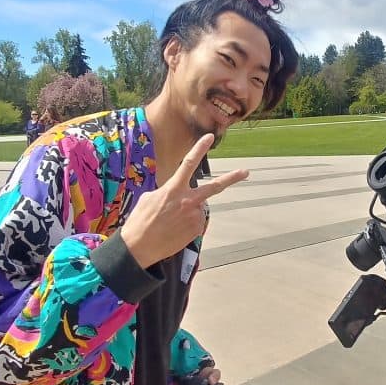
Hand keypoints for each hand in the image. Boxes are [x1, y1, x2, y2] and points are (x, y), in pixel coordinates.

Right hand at [120, 134, 247, 267]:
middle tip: (245, 172)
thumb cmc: (141, 221)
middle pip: (214, 186)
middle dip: (232, 178)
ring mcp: (194, 216)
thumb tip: (177, 195)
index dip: (199, 148)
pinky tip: (175, 230)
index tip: (209, 137)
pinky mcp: (197, 230)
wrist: (139, 246)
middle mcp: (188, 201)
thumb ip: (168, 192)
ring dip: (189, 211)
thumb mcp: (150, 198)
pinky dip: (189, 224)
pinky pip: (197, 222)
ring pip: (199, 208)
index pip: (189, 163)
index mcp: (174, 189)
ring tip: (171, 222)